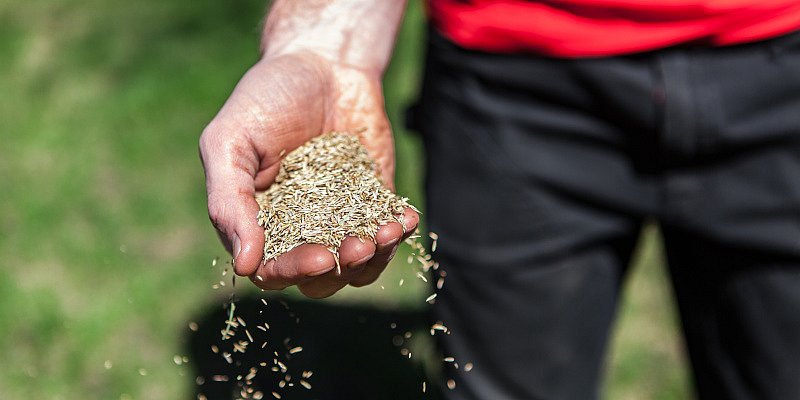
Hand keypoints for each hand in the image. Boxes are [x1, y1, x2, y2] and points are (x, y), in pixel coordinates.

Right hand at [199, 51, 418, 297]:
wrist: (321, 61)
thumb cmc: (265, 99)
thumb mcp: (230, 142)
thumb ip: (229, 202)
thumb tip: (244, 267)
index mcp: (259, 224)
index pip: (273, 270)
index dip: (294, 271)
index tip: (320, 258)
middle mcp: (299, 230)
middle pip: (319, 279)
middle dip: (341, 270)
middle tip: (356, 246)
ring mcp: (340, 218)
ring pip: (358, 266)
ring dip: (376, 259)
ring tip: (387, 233)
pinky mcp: (374, 201)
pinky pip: (387, 233)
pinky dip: (398, 234)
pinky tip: (404, 219)